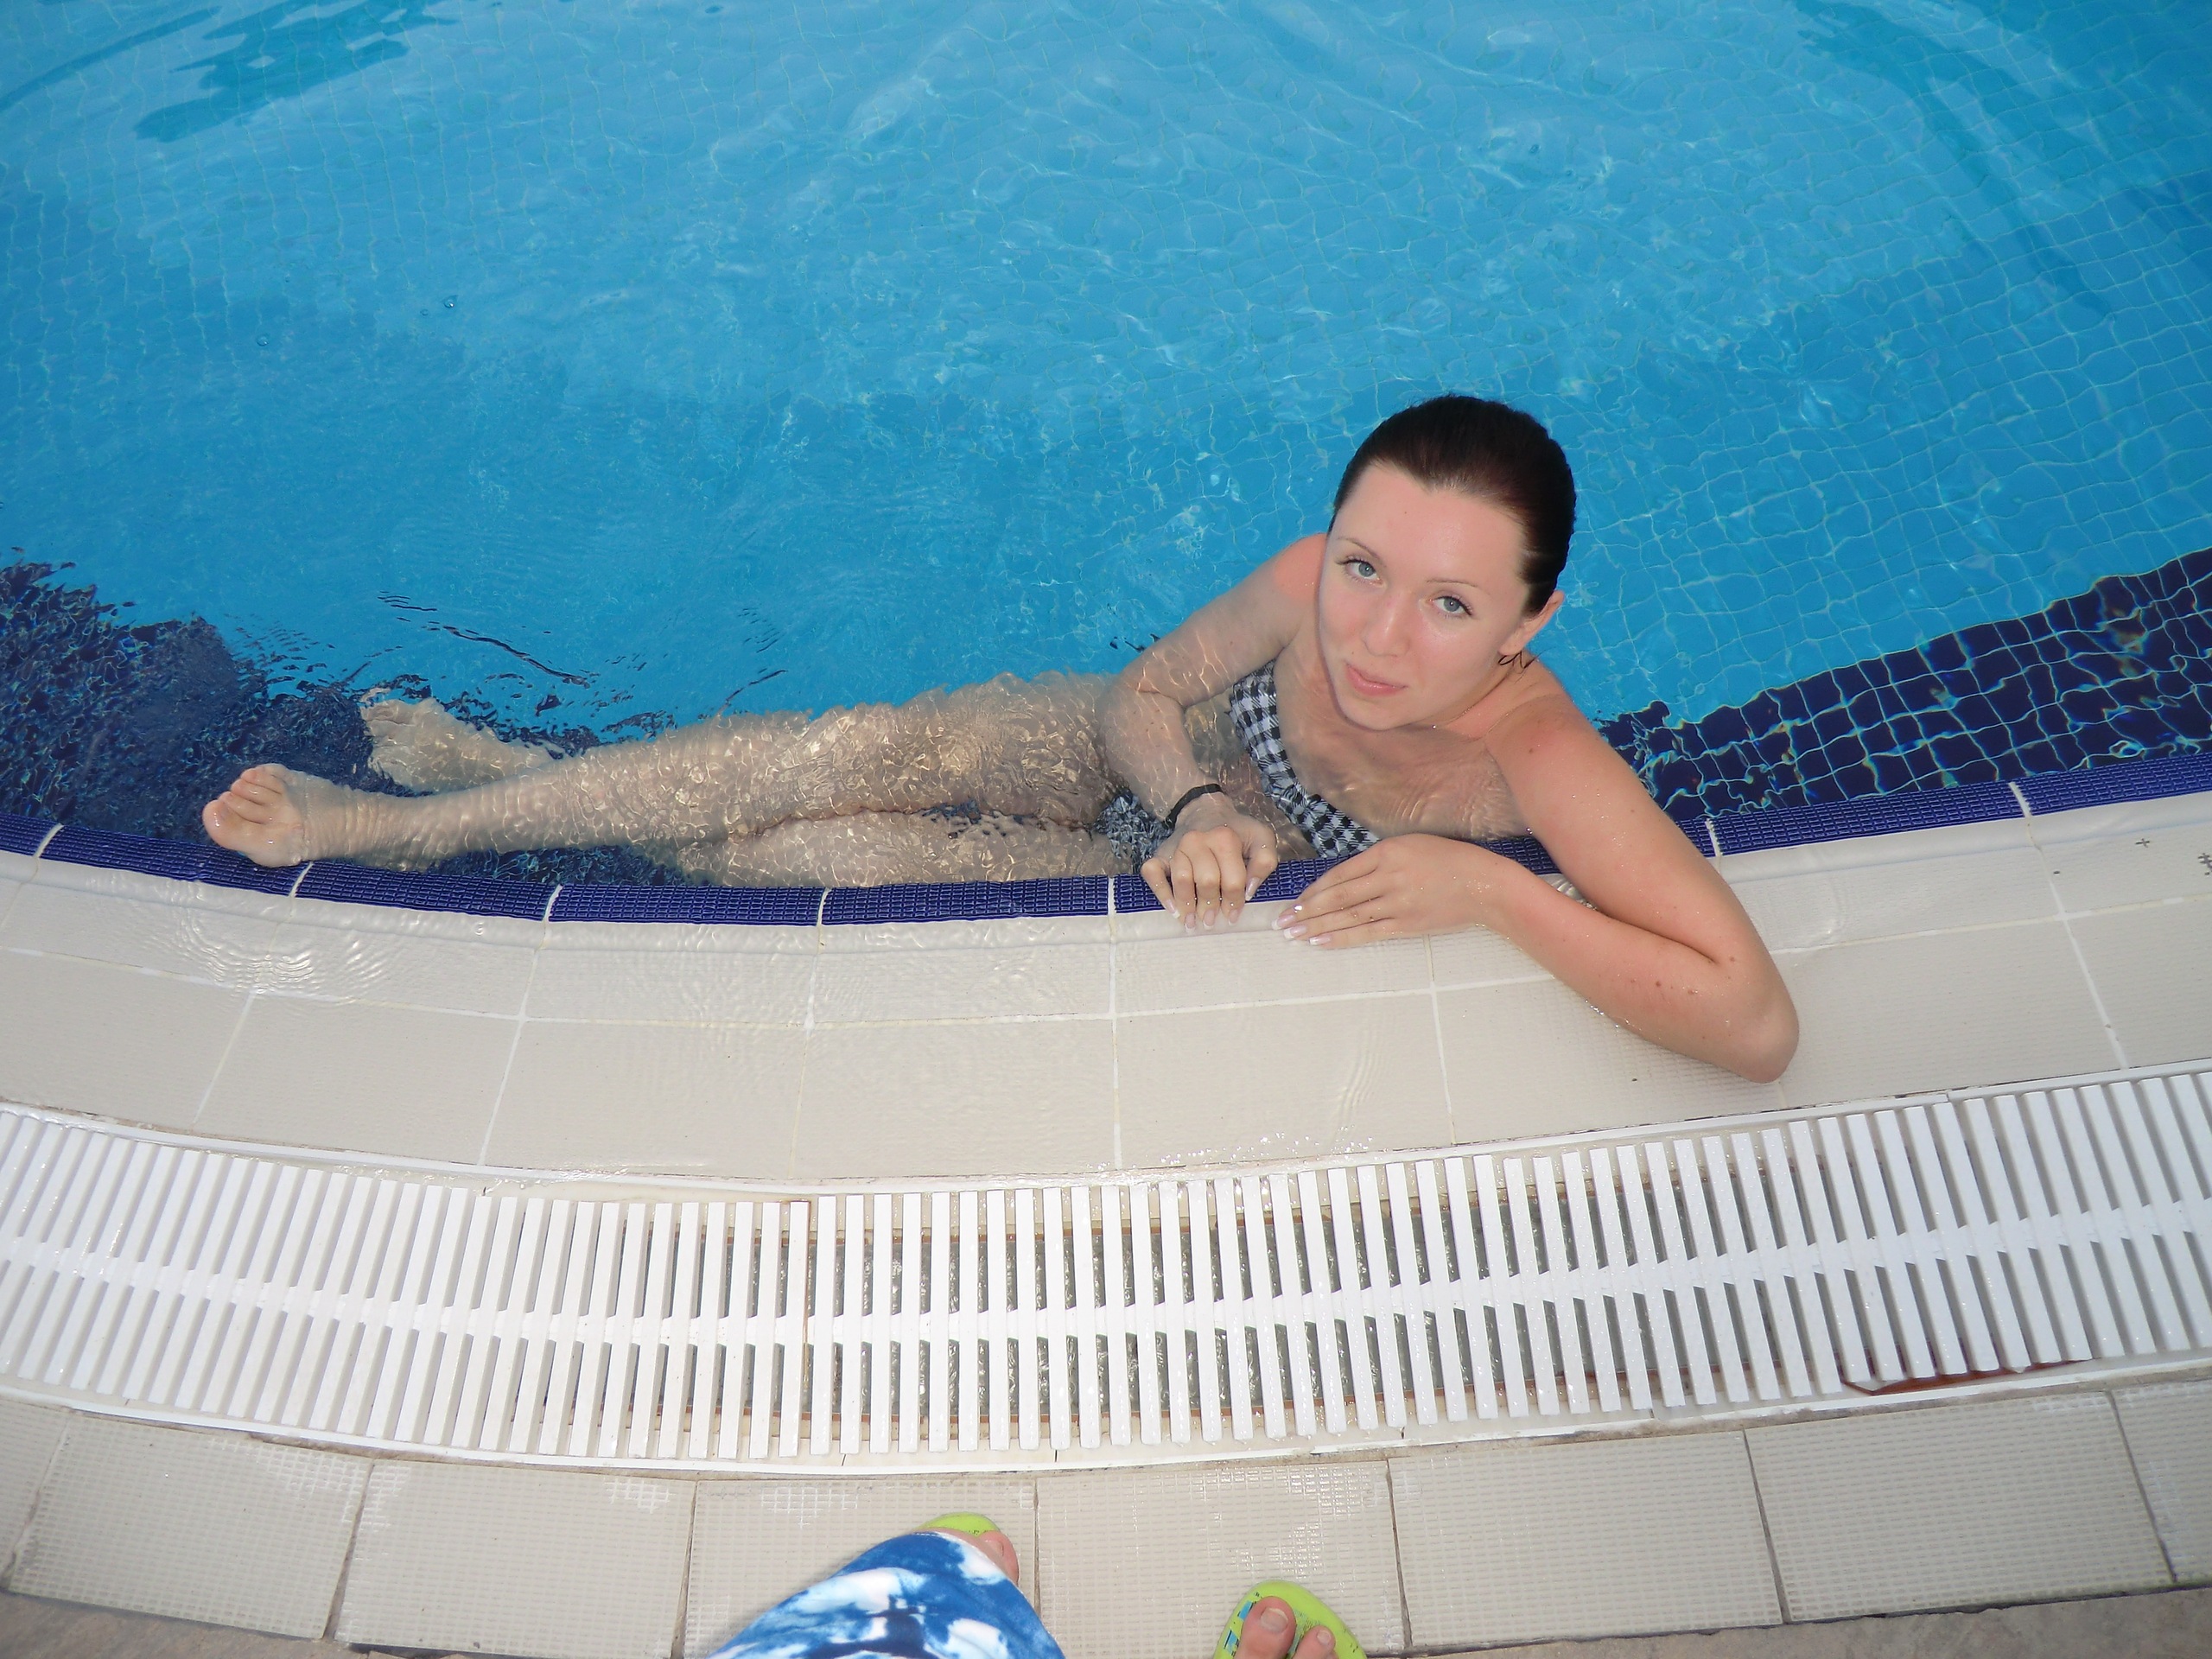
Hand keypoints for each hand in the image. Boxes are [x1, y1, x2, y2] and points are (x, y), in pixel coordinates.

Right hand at [1141, 796, 1279, 928]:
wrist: (1206, 812)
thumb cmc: (1236, 832)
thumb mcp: (1261, 839)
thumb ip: (1264, 862)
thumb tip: (1249, 890)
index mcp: (1225, 838)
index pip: (1232, 879)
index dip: (1235, 901)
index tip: (1234, 915)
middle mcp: (1197, 840)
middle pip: (1206, 882)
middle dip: (1211, 907)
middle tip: (1212, 922)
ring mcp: (1177, 846)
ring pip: (1181, 880)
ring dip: (1188, 906)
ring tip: (1193, 923)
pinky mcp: (1161, 853)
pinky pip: (1152, 873)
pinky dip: (1161, 892)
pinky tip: (1173, 909)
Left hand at [1274, 833, 1504, 946]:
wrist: (1484, 884)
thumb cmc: (1449, 860)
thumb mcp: (1412, 845)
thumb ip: (1380, 858)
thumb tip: (1347, 877)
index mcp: (1387, 852)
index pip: (1340, 873)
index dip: (1314, 889)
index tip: (1295, 900)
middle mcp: (1388, 877)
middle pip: (1339, 896)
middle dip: (1307, 910)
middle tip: (1282, 921)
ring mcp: (1397, 903)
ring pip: (1349, 916)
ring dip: (1318, 927)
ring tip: (1294, 935)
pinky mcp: (1407, 924)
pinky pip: (1368, 933)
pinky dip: (1343, 938)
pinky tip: (1322, 942)